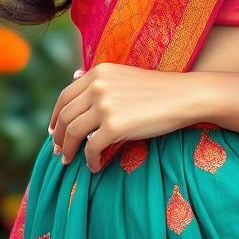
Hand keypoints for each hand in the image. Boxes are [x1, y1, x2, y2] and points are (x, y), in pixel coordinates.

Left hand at [47, 62, 198, 171]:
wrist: (183, 96)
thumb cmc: (156, 89)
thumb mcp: (123, 76)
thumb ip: (98, 79)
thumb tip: (73, 75)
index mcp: (98, 72)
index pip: (65, 96)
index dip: (56, 116)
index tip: (54, 131)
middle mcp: (98, 85)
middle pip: (65, 115)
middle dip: (59, 136)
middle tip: (59, 151)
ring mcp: (105, 105)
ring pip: (73, 133)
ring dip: (69, 150)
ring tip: (70, 161)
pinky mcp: (115, 125)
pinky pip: (92, 148)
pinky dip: (90, 161)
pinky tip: (96, 166)